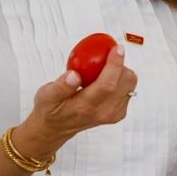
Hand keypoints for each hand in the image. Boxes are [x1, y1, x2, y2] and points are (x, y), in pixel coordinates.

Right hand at [14, 45, 137, 156]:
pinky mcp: (119, 113)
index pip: (107, 84)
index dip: (115, 64)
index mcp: (86, 107)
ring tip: (102, 70)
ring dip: (121, 71)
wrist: (56, 127)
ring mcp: (113, 114)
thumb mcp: (47, 96)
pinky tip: (106, 78)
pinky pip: (128, 90)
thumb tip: (74, 75)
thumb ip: (60, 86)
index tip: (117, 48)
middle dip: (119, 64)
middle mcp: (103, 112)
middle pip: (124, 82)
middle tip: (104, 57)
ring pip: (129, 84)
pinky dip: (121, 79)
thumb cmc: (51, 109)